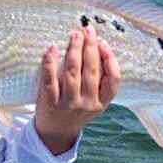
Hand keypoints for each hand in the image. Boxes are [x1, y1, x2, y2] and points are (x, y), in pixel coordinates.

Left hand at [35, 24, 120, 154]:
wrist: (55, 132)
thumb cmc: (76, 110)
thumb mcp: (94, 101)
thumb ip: (98, 80)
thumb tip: (97, 45)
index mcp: (101, 103)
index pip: (113, 79)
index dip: (110, 59)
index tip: (103, 43)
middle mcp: (87, 104)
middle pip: (92, 70)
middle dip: (90, 47)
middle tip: (88, 30)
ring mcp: (68, 104)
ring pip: (73, 72)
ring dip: (74, 50)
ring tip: (74, 35)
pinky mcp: (50, 103)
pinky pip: (50, 79)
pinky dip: (50, 62)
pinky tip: (52, 48)